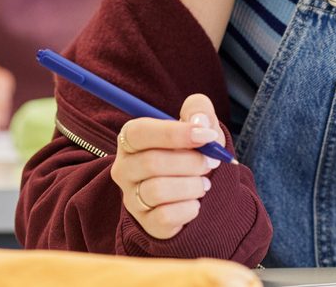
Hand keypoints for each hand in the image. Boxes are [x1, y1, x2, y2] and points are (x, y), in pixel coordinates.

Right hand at [111, 94, 224, 239]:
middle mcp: (124, 168)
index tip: (207, 135)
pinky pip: (164, 217)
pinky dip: (189, 209)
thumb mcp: (199, 126)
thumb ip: (199, 112)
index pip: (140, 132)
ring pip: (157, 191)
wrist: (197, 191)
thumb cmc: (192, 153)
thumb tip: (200, 121)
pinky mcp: (145, 223)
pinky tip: (195, 203)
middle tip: (211, 163)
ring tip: (204, 184)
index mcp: (131, 139)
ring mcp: (131, 198)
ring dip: (191, 186)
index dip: (174, 133)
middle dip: (191, 162)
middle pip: (151, 162)